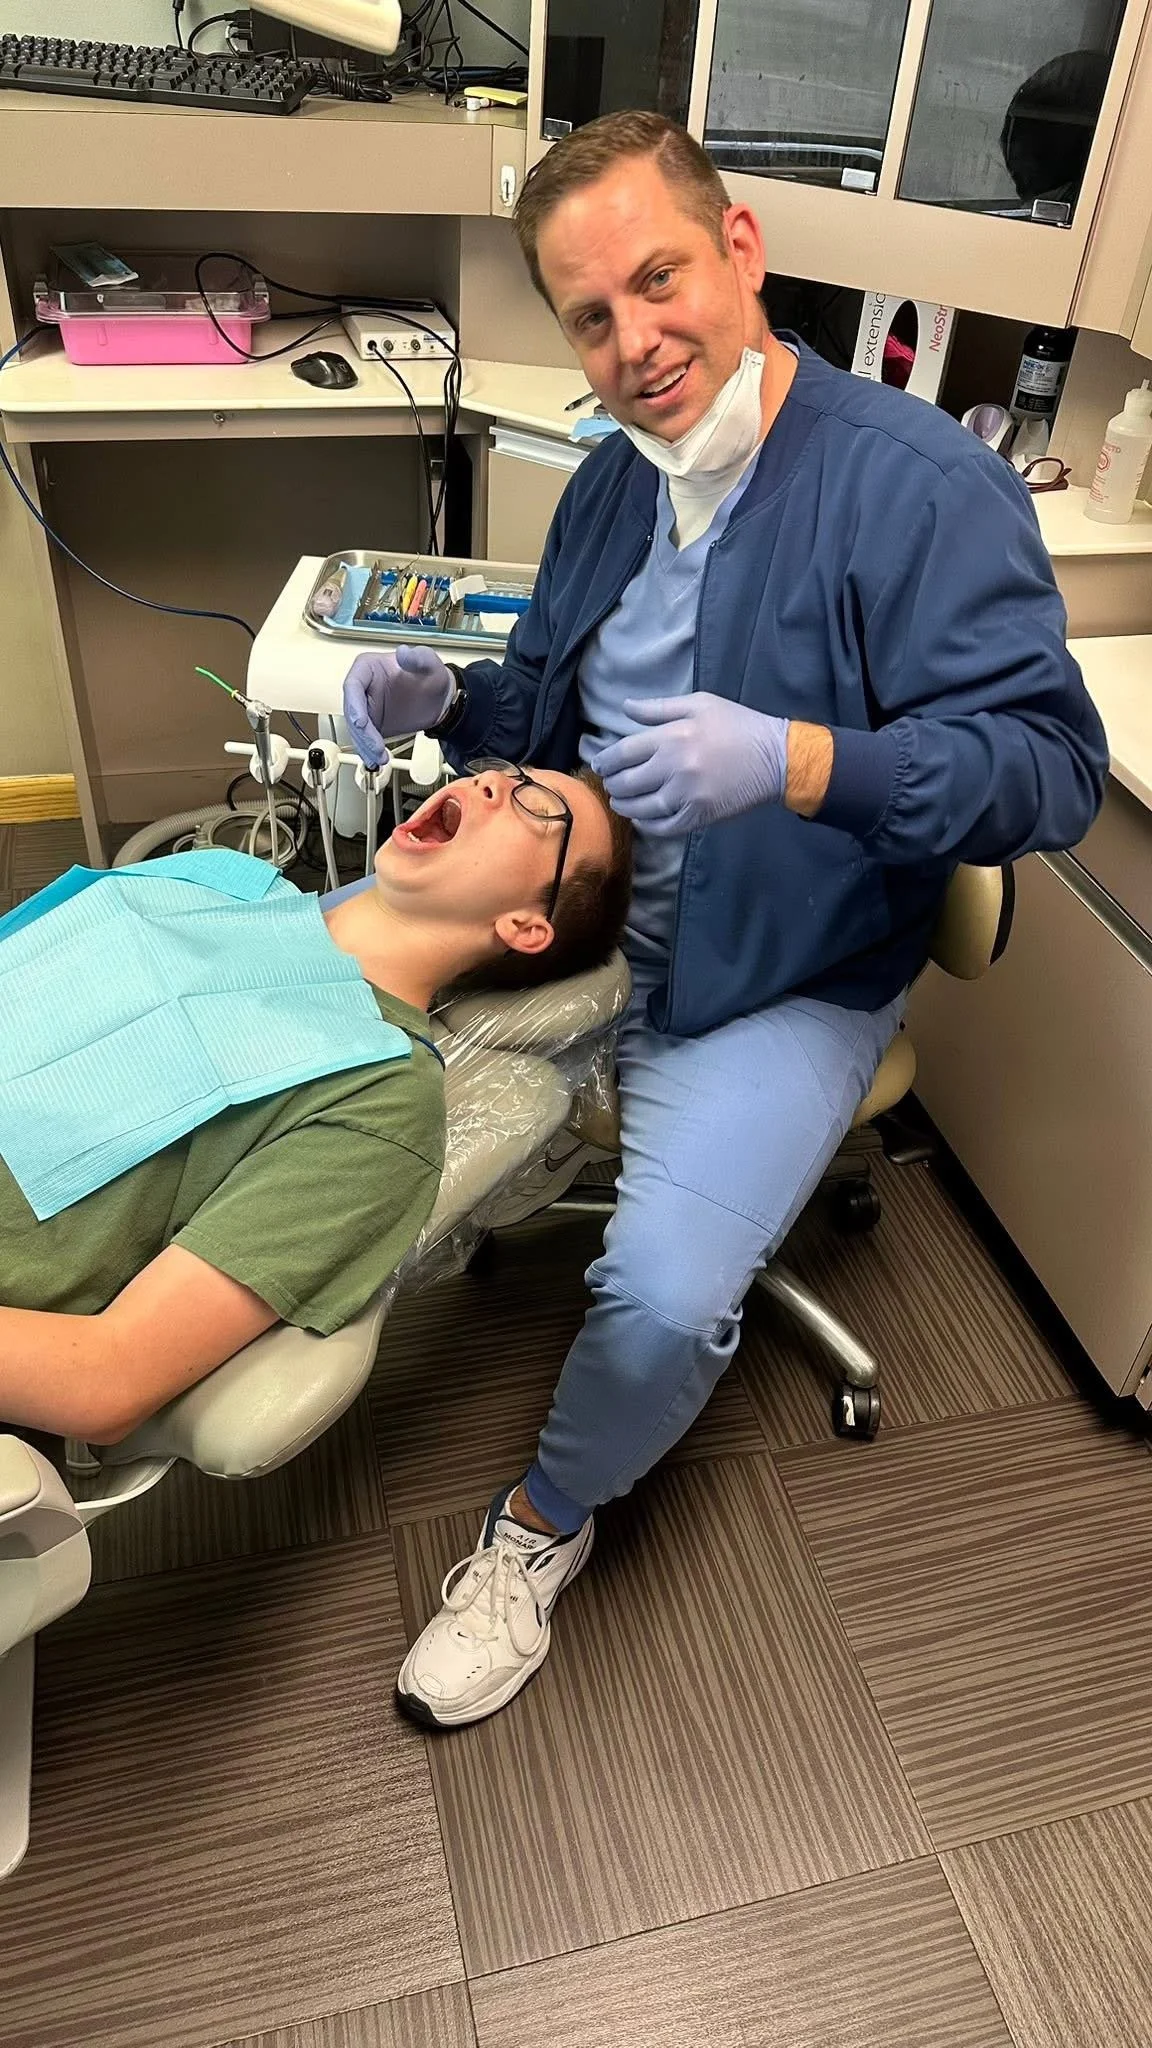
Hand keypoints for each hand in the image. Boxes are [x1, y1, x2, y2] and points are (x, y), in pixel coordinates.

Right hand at [342, 645, 454, 765]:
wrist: (440, 698)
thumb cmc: (431, 676)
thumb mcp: (428, 663)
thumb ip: (417, 657)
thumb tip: (403, 653)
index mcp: (368, 668)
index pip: (353, 685)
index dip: (354, 705)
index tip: (361, 721)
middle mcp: (363, 688)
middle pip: (352, 711)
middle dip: (362, 732)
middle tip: (375, 746)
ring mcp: (366, 708)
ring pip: (357, 729)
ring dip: (365, 745)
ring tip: (380, 757)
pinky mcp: (373, 725)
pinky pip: (365, 739)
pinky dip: (369, 751)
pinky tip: (376, 760)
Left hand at [592, 695, 789, 836]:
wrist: (775, 757)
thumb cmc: (737, 725)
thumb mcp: (700, 704)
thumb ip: (658, 708)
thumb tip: (624, 707)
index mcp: (671, 737)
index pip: (623, 753)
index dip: (605, 760)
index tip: (599, 764)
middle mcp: (674, 768)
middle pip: (627, 782)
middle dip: (612, 784)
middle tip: (609, 783)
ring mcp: (686, 796)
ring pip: (641, 808)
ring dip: (625, 806)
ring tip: (620, 802)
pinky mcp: (699, 816)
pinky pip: (664, 827)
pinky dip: (648, 825)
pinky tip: (642, 818)